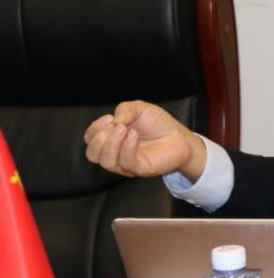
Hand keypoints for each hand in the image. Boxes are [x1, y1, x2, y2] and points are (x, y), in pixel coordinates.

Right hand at [83, 100, 205, 180]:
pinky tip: (134, 136)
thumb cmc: (158, 124)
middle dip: (99, 138)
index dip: (94, 129)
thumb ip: (125, 109)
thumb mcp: (140, 108)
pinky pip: (125, 162)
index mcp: (111, 139)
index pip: (90, 139)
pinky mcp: (139, 169)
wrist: (179, 136)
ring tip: (125, 129)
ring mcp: (126, 163)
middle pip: (92, 154)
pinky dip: (126, 147)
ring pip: (106, 161)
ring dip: (112, 143)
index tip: (109, 118)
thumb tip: (114, 120)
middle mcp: (116, 153)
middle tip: (116, 126)